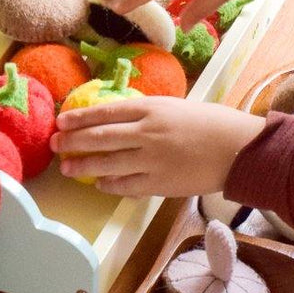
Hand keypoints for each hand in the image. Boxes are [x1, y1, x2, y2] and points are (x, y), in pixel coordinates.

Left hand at [51, 96, 265, 197]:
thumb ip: (148, 113)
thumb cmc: (211, 123)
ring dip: (82, 165)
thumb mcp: (176, 107)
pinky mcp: (159, 183)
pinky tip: (99, 182)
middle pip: (99, 137)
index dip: (79, 117)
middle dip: (72, 141)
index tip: (61, 120)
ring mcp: (151, 160)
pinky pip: (124, 185)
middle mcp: (147, 132)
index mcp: (152, 108)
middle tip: (55, 144)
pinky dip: (108, 184)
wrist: (237, 149)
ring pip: (106, 163)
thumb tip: (118, 120)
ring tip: (67, 167)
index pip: (105, 111)